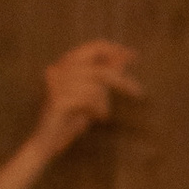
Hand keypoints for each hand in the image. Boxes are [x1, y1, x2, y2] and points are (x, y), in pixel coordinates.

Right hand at [36, 37, 142, 154]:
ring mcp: (56, 83)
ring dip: (104, 102)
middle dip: (121, 80)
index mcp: (65, 63)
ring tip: (101, 113)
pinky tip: (97, 118)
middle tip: (140, 92)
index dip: (116, 50)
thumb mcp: (94, 93)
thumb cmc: (71, 118)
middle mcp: (58, 68)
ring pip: (96, 86)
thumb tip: (126, 57)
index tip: (135, 56)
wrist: (49, 141)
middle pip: (99, 68)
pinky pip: (89, 98)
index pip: (94, 47)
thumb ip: (106, 74)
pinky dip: (98, 109)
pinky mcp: (57, 98)